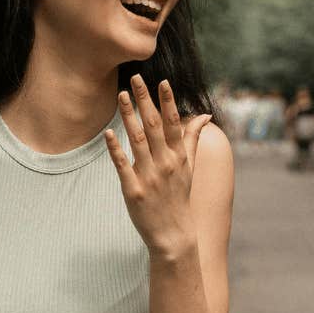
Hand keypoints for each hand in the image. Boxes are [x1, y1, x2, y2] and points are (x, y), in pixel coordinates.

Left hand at [104, 75, 211, 258]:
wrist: (173, 235)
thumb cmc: (179, 197)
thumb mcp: (189, 167)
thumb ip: (192, 139)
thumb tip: (205, 115)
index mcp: (179, 156)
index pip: (174, 123)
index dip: (168, 101)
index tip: (162, 81)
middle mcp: (166, 163)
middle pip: (153, 125)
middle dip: (145, 100)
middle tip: (135, 77)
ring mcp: (149, 176)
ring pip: (137, 140)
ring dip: (128, 116)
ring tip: (121, 95)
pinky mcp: (133, 190)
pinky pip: (122, 165)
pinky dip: (115, 149)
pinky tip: (108, 133)